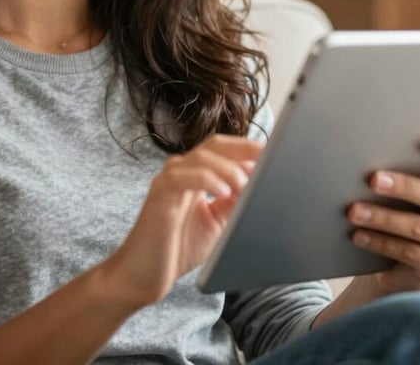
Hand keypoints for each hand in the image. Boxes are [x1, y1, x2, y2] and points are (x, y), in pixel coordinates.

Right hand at [99, 134, 261, 307]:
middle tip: (267, 156)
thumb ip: (235, 201)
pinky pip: (183, 177)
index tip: (275, 154)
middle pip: (214, 145)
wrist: (144, 275)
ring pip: (200, 157)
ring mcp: (168, 180)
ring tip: (245, 183)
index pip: (223, 150)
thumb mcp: (218, 222)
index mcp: (195, 174)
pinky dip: (207, 180)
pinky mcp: (159, 195)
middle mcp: (180, 171)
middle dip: (243, 148)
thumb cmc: (178, 248)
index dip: (248, 149)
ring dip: (227, 168)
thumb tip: (263, 184)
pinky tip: (225, 192)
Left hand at [347, 139, 419, 293]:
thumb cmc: (400, 208)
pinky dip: (379, 242)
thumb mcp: (404, 189)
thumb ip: (398, 170)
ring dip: (383, 218)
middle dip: (403, 186)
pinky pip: (409, 252)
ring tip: (354, 212)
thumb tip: (363, 153)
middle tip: (373, 180)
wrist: (401, 258)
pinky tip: (358, 235)